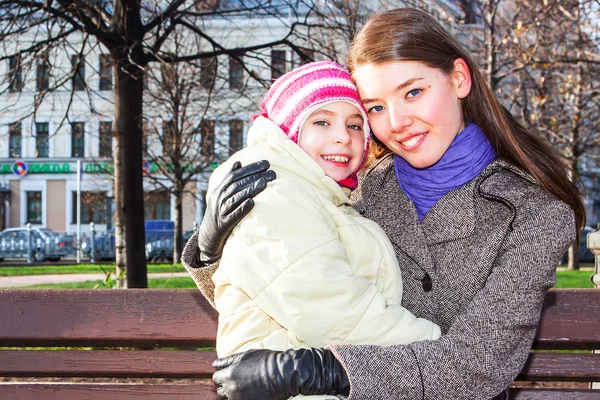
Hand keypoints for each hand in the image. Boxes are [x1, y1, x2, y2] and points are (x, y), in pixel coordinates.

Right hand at [197, 160, 275, 264]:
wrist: (207, 236)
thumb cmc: (218, 212)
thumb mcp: (221, 195)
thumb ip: (229, 179)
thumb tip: (239, 162)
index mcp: (219, 190)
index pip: (235, 175)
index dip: (250, 168)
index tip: (266, 163)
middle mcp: (218, 198)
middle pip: (237, 184)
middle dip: (255, 177)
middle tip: (272, 173)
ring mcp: (220, 211)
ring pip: (235, 198)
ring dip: (250, 189)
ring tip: (264, 183)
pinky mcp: (224, 224)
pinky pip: (233, 215)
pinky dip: (242, 208)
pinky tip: (252, 203)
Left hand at [212, 348, 348, 399]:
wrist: (284, 374)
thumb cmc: (266, 361)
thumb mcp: (245, 355)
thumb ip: (228, 360)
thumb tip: (214, 364)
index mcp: (229, 375)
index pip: (216, 378)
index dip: (222, 375)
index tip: (231, 373)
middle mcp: (231, 389)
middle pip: (221, 391)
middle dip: (227, 385)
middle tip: (240, 380)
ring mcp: (239, 399)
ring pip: (229, 398)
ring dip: (234, 393)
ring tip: (246, 387)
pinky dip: (243, 398)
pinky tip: (252, 392)